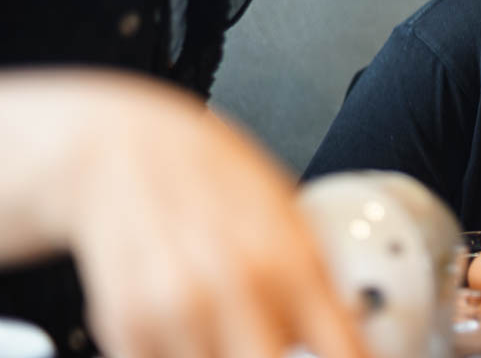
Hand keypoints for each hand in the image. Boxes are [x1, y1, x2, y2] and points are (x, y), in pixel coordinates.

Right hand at [0, 70, 368, 357]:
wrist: (122, 148)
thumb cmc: (210, 170)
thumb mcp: (288, 211)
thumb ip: (319, 276)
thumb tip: (352, 328)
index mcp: (291, 260)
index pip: (344, 350)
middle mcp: (237, 291)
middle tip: (283, 344)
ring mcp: (179, 315)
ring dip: (232, 355)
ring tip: (234, 325)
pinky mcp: (127, 328)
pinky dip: (186, 352)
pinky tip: (191, 327)